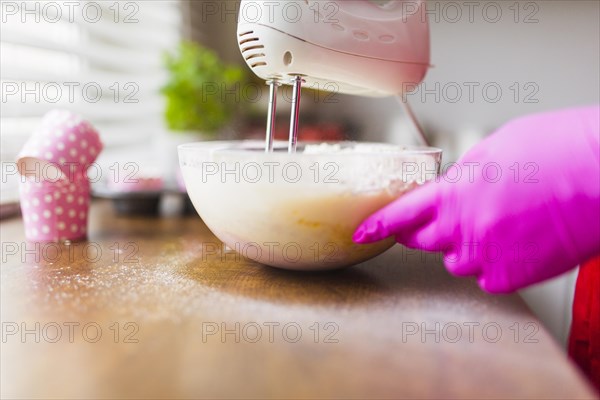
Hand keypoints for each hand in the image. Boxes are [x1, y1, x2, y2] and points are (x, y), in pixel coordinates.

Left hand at [353, 106, 599, 292]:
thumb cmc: (558, 151)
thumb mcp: (497, 148)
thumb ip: (465, 175)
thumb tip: (455, 186)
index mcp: (454, 192)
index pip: (400, 214)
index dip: (378, 225)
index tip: (363, 232)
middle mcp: (462, 227)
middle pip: (423, 241)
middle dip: (427, 233)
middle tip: (450, 221)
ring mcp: (485, 255)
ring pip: (456, 261)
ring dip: (467, 248)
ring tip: (502, 226)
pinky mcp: (510, 277)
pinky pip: (488, 278)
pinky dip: (497, 264)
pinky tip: (519, 243)